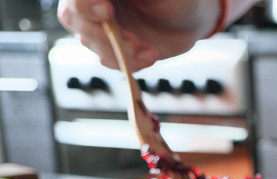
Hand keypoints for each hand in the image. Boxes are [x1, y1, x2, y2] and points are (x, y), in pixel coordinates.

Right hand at [57, 0, 219, 70]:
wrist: (192, 20)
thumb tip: (109, 4)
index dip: (86, 4)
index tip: (107, 12)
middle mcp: (94, 2)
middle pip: (74, 16)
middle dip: (104, 35)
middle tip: (134, 42)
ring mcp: (98, 22)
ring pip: (88, 40)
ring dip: (120, 53)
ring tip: (150, 52)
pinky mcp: (110, 44)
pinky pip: (106, 58)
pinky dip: (127, 63)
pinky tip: (149, 56)